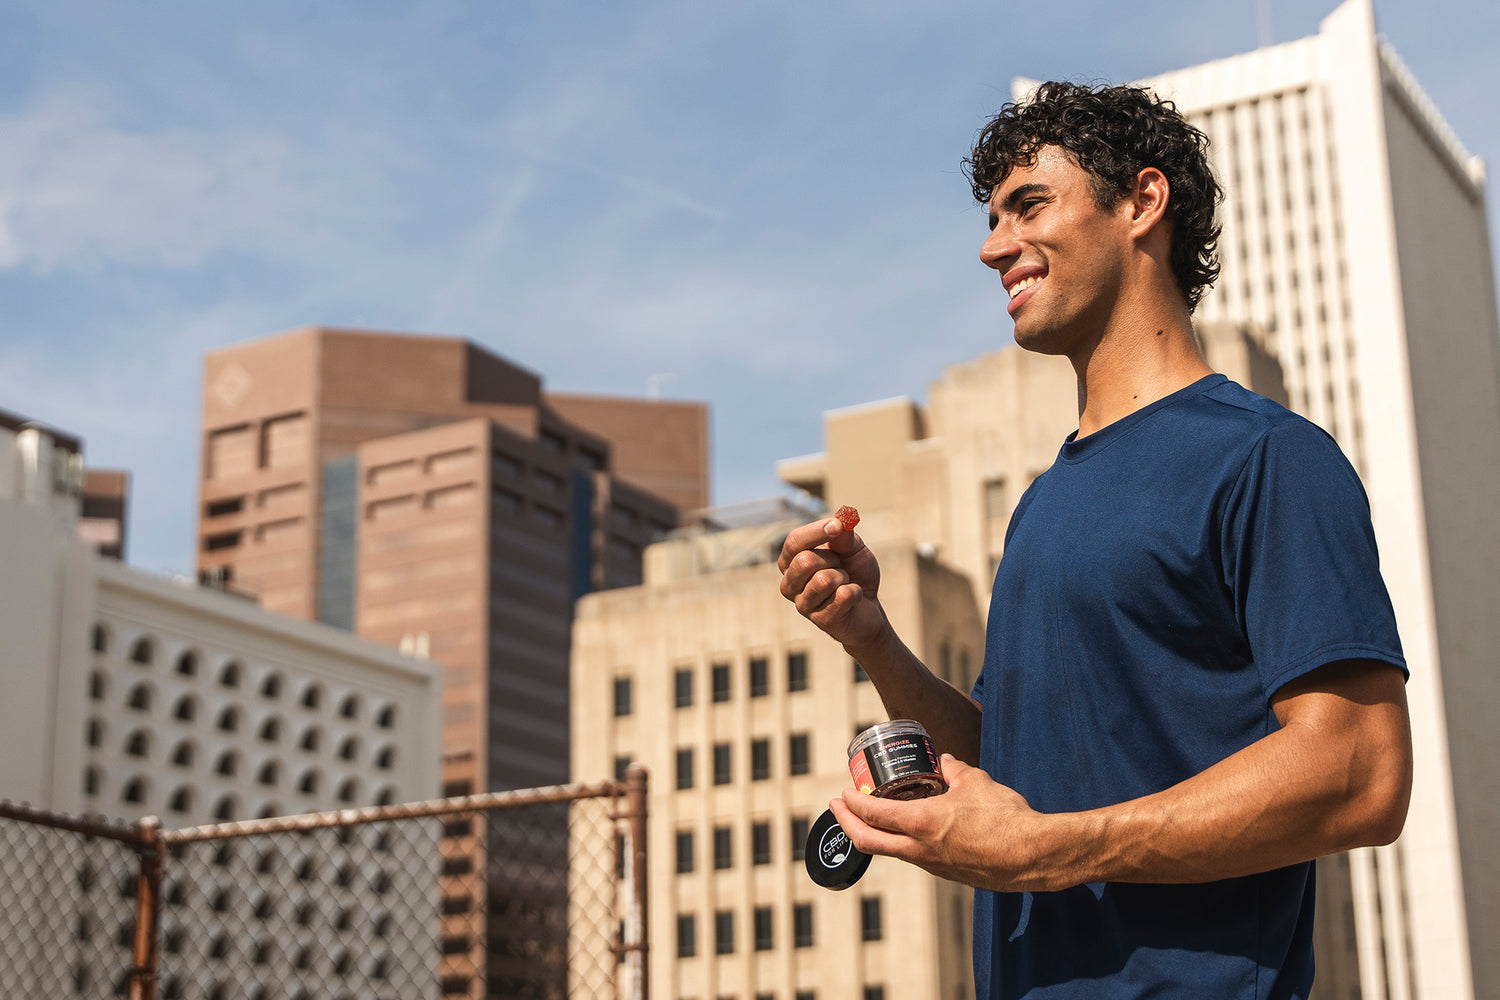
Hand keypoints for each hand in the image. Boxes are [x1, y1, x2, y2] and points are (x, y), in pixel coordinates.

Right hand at [777, 516, 885, 647]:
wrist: (870, 605)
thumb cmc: (854, 573)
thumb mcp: (852, 548)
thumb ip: (843, 536)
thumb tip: (839, 521)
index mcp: (791, 561)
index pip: (794, 542)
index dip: (816, 532)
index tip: (837, 525)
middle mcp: (790, 584)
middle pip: (805, 561)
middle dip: (833, 560)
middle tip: (841, 566)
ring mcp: (803, 605)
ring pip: (824, 580)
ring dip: (844, 578)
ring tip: (846, 584)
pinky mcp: (820, 621)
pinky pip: (842, 597)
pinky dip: (855, 593)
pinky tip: (853, 599)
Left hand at [829, 755, 1060, 892]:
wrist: (1033, 855)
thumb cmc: (1005, 817)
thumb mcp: (976, 781)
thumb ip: (954, 769)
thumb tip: (944, 761)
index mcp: (922, 823)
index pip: (873, 814)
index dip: (852, 803)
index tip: (842, 793)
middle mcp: (921, 849)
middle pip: (868, 842)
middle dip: (847, 823)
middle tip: (838, 807)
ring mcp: (933, 865)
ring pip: (891, 851)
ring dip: (874, 834)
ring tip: (870, 817)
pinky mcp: (949, 873)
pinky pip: (915, 857)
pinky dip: (901, 842)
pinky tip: (909, 830)